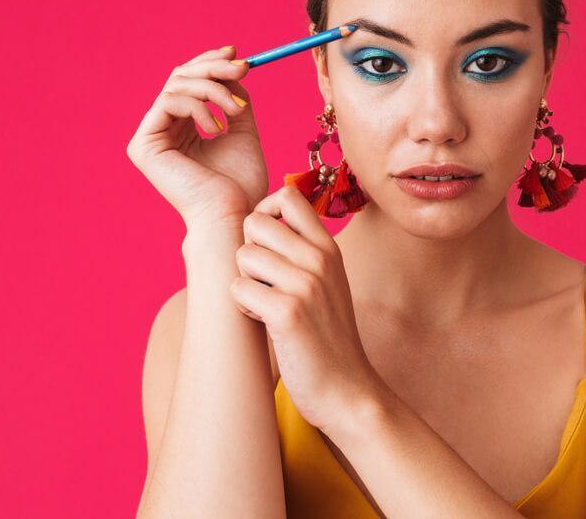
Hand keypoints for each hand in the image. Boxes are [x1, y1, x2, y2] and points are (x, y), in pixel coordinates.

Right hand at [126, 46, 268, 228]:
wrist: (234, 213)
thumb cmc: (240, 183)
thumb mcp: (242, 129)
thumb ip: (233, 98)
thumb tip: (233, 66)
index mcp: (182, 127)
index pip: (189, 81)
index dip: (210, 62)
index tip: (237, 54)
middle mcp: (163, 129)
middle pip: (179, 77)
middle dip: (214, 68)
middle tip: (243, 68)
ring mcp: (150, 137)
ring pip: (176, 85)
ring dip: (213, 90)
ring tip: (237, 111)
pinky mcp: (143, 145)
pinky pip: (168, 102)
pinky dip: (198, 106)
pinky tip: (216, 127)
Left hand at [229, 185, 383, 435]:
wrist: (347, 390)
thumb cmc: (327, 337)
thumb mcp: (327, 282)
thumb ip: (303, 249)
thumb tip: (260, 220)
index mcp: (328, 248)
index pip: (288, 195)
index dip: (264, 211)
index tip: (265, 241)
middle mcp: (319, 259)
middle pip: (255, 222)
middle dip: (248, 249)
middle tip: (263, 281)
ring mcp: (305, 285)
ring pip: (243, 256)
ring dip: (245, 282)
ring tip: (266, 305)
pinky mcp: (287, 313)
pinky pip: (238, 289)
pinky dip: (243, 307)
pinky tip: (265, 323)